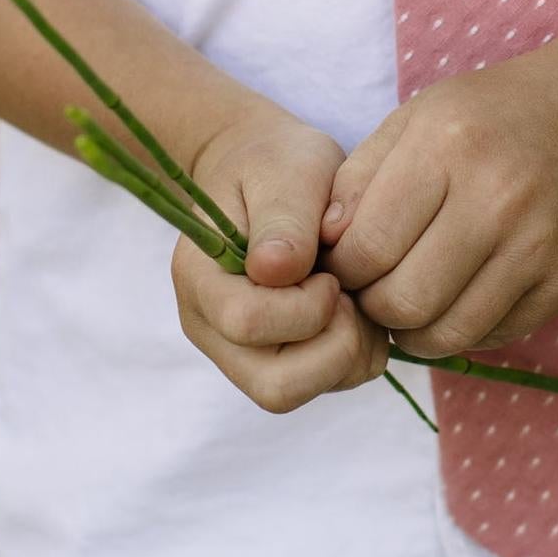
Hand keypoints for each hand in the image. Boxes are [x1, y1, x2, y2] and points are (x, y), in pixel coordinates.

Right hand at [170, 100, 387, 412]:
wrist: (265, 171)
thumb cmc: (275, 163)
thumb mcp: (286, 170)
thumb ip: (284, 218)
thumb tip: (276, 271)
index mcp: (200, 277)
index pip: (247, 323)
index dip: (306, 306)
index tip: (331, 266)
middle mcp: (210, 327)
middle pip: (274, 387)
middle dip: (334, 346)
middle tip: (349, 294)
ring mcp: (239, 352)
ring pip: (298, 393)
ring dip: (348, 354)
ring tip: (357, 298)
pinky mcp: (274, 361)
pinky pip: (322, 385)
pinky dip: (355, 357)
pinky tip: (357, 310)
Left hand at [318, 40, 557, 360]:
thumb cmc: (490, 115)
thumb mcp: (415, 118)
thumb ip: (358, 179)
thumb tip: (323, 246)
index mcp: (447, 148)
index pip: (367, 247)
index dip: (341, 269)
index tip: (345, 262)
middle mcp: (497, 199)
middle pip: (403, 301)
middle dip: (372, 307)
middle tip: (371, 289)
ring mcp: (538, 246)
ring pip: (447, 333)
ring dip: (411, 330)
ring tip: (406, 301)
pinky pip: (492, 336)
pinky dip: (460, 329)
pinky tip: (454, 297)